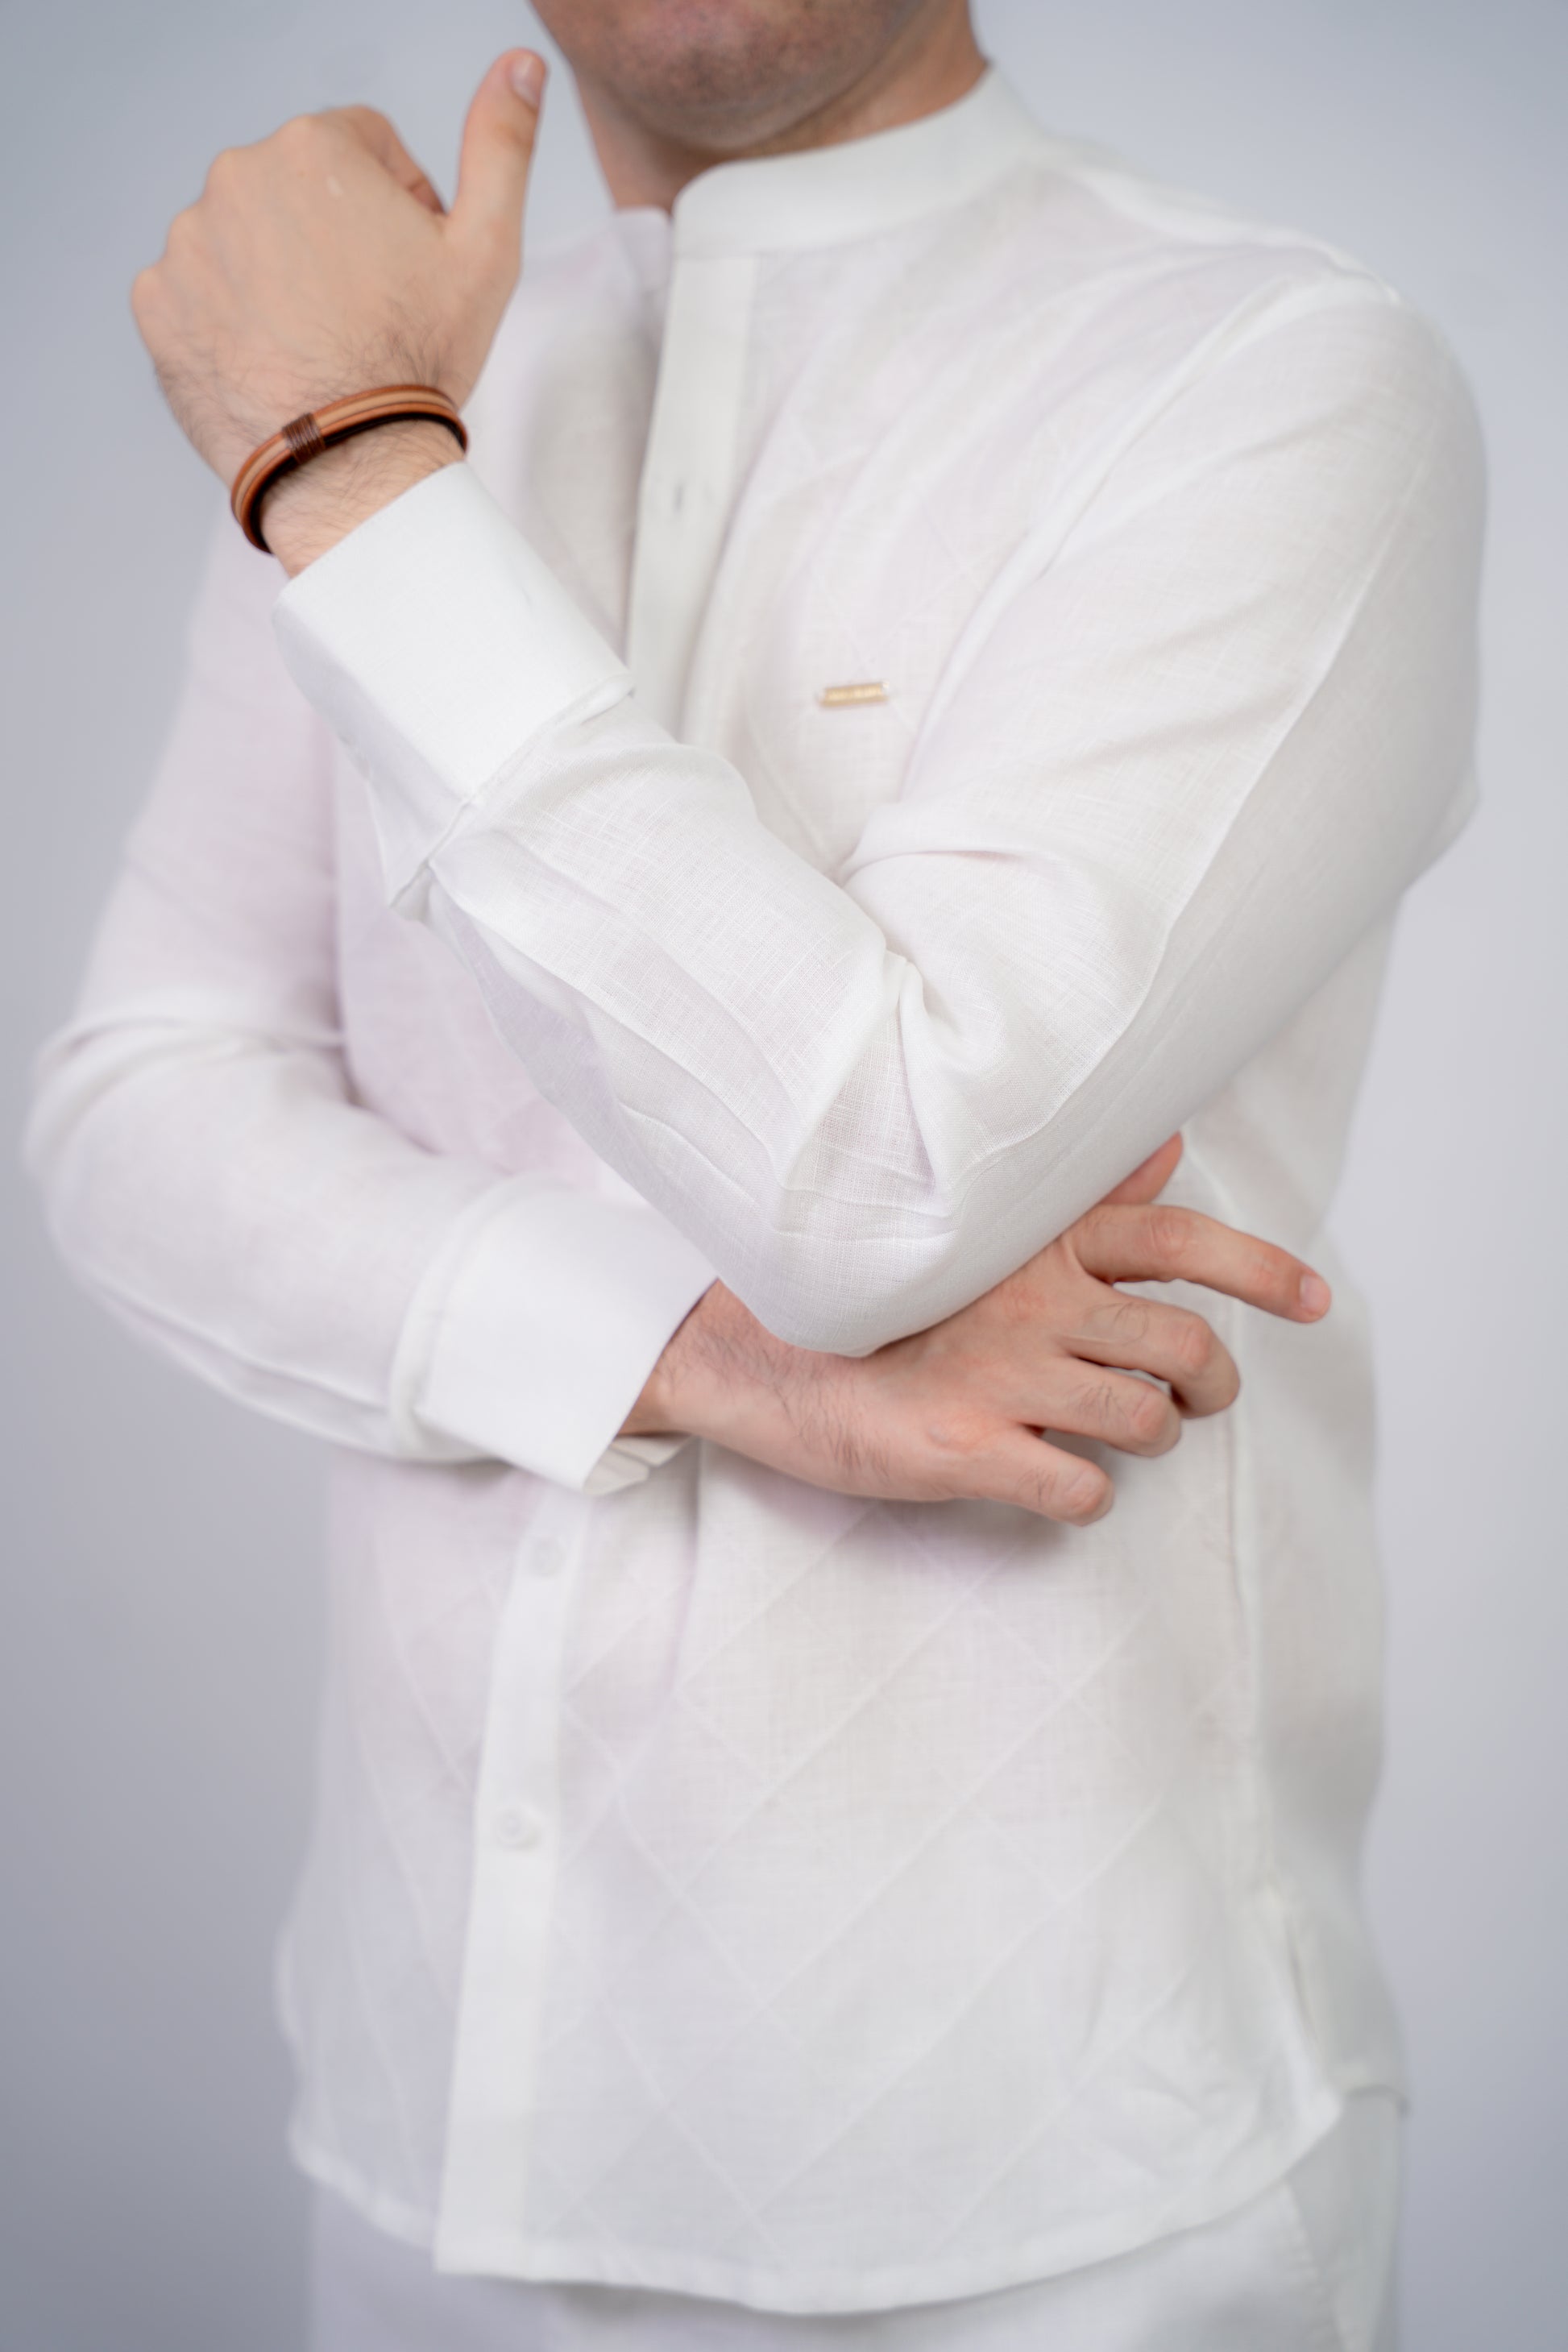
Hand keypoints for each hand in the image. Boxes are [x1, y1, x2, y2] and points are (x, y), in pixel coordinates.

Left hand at [131, 53, 547, 565]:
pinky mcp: (157, 304)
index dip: (400, 209)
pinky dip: (230, 323)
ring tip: (319, 347)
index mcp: (312, 147)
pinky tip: (274, 365)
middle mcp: (235, 176)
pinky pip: (198, 296)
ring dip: (279, 279)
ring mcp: (188, 242)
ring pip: (247, 243)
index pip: (362, 149)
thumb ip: (502, 145)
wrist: (348, 467)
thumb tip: (520, 63)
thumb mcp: (486, 251)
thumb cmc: (421, 361)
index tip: (408, 274)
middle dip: (333, 240)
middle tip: (366, 317)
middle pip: (298, 193)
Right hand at [623, 1136, 1330, 1524]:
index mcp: (1034, 1245)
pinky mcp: (962, 1452)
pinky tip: (1059, 1483)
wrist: (749, 1351)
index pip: (1175, 1243)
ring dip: (1154, 1439)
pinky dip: (1089, 1498)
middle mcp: (1028, 1303)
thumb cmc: (870, 1294)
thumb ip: (1075, 1195)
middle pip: (1180, 1344)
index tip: (1316, 1299)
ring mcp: (997, 1379)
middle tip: (1202, 1400)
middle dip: (1214, 1383)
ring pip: (1143, 1422)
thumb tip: (1167, 1148)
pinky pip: (1080, 1492)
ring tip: (1125, 1436)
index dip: (1259, 1269)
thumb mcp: (973, 1229)